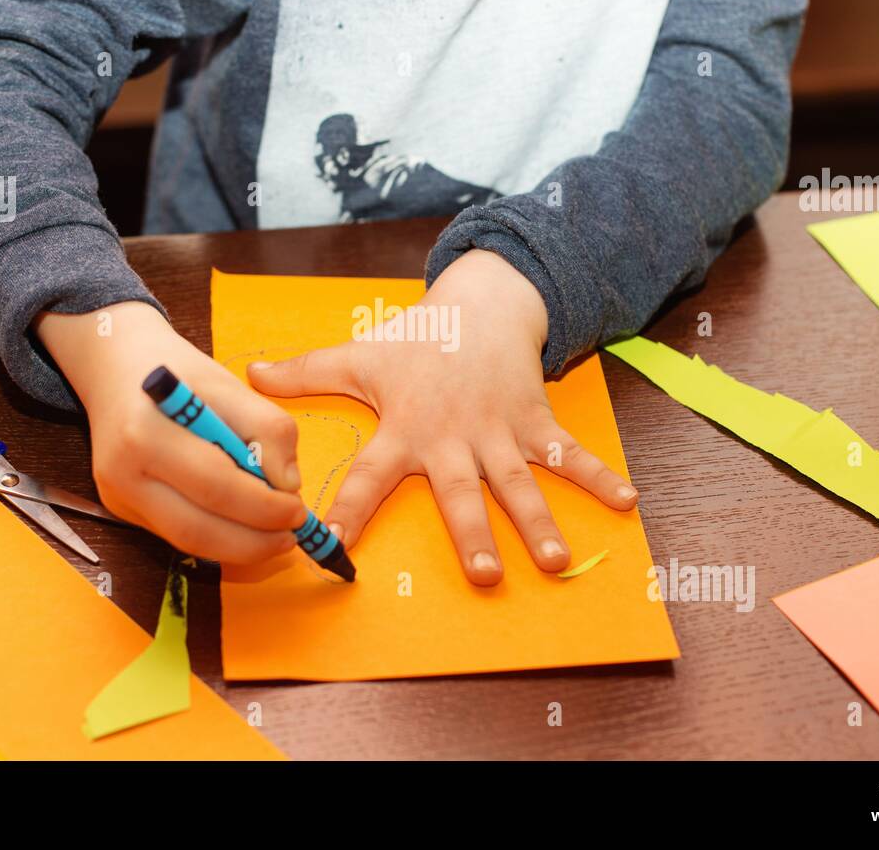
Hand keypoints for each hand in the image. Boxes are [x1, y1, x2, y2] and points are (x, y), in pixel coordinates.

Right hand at [35, 302, 306, 563]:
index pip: (215, 485)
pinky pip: (176, 535)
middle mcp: (122, 472)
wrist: (115, 364)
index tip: (300, 510)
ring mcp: (117, 496)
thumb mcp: (228, 384)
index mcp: (146, 434)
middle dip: (254, 541)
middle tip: (293, 534)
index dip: (264, 508)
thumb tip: (288, 483)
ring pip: (185, 543)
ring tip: (276, 537)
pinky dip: (217, 537)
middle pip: (196, 529)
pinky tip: (245, 528)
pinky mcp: (121, 508)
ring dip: (238, 547)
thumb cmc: (177, 371)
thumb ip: (267, 427)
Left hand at [248, 250, 637, 585]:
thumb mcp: (358, 353)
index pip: (367, 477)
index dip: (349, 512)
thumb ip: (305, 371)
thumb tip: (249, 371)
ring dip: (540, 521)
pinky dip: (600, 476)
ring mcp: (499, 431)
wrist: (481, 300)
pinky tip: (629, 503)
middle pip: (461, 493)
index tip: (333, 552)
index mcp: (404, 427)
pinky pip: (569, 454)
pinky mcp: (535, 421)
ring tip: (557, 561)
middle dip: (473, 535)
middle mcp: (452, 437)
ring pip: (520, 483)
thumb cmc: (417, 338)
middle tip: (486, 577)